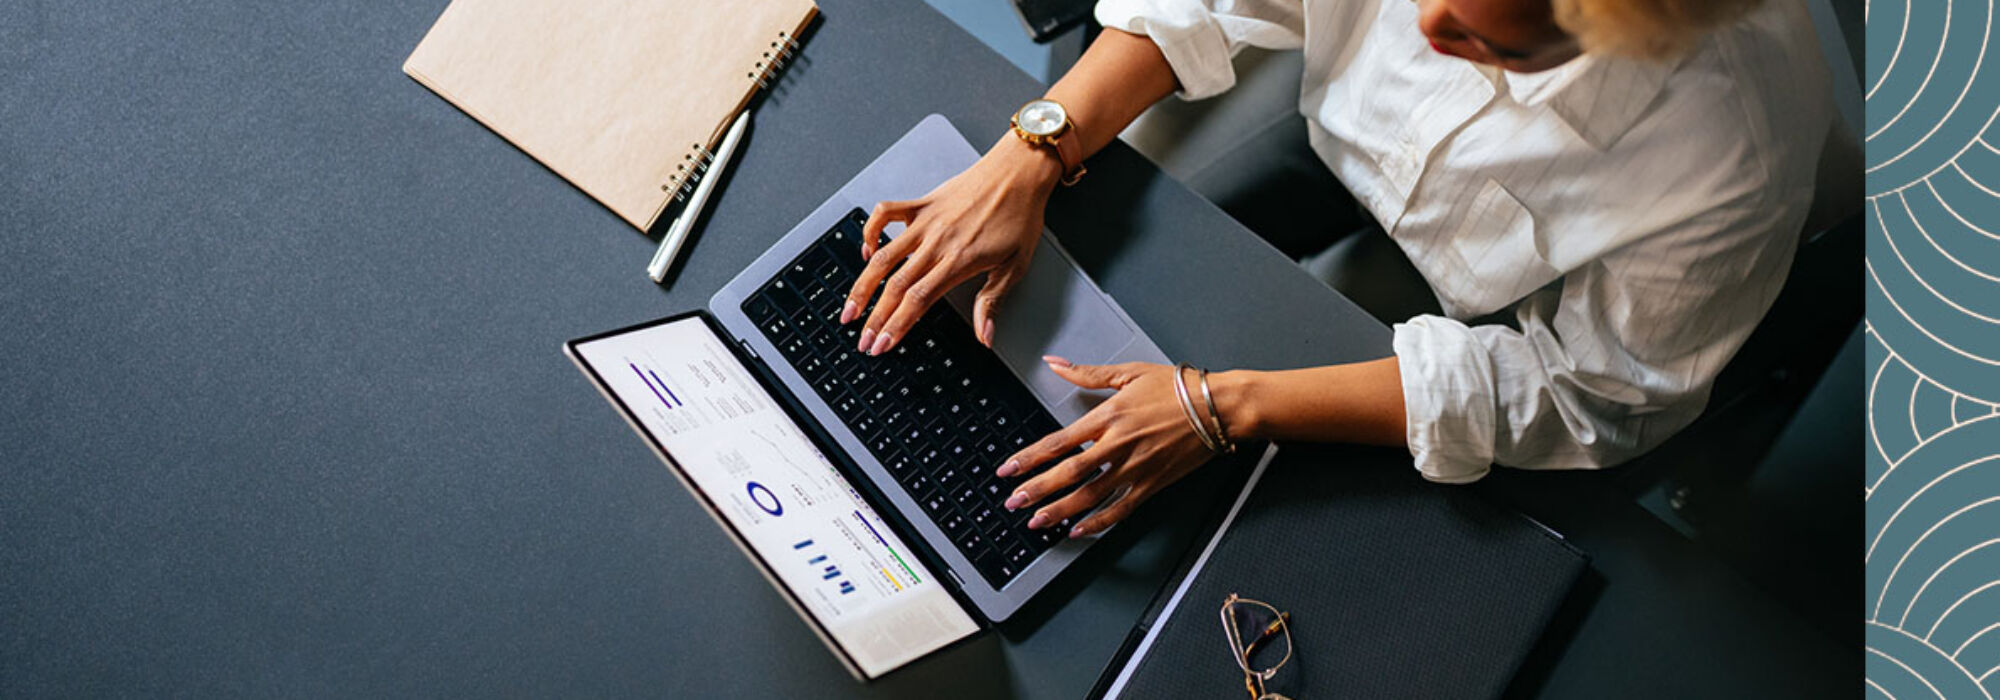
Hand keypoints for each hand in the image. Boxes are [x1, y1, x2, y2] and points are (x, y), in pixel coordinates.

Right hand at [841, 137, 1062, 354]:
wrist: (1020, 172)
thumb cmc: (1020, 215)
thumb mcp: (1015, 266)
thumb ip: (992, 302)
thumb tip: (985, 336)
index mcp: (960, 261)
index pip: (918, 301)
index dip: (896, 326)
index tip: (883, 344)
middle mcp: (937, 242)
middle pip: (896, 286)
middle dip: (875, 318)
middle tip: (863, 339)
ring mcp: (926, 221)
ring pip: (884, 257)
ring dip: (863, 286)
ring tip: (850, 308)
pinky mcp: (922, 203)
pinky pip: (885, 213)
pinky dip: (870, 231)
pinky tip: (866, 250)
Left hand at [996, 357, 1222, 537]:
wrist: (1218, 407)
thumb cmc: (1178, 388)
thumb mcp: (1129, 372)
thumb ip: (1087, 373)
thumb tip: (1055, 364)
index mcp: (1108, 417)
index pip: (1057, 442)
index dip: (1029, 458)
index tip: (1008, 470)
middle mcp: (1117, 445)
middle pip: (1067, 473)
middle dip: (1036, 490)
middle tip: (1012, 502)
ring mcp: (1135, 468)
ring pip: (1089, 496)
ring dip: (1059, 511)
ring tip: (1036, 521)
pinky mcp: (1152, 483)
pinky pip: (1120, 509)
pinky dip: (1098, 523)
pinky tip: (1079, 530)